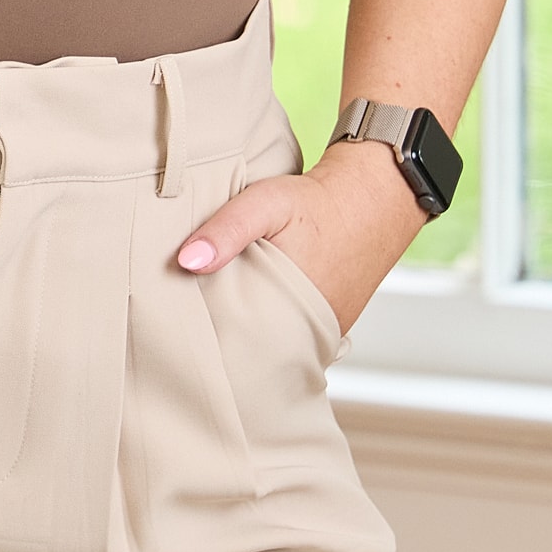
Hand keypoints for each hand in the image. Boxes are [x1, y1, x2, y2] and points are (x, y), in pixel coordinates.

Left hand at [175, 135, 427, 335]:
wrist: (370, 201)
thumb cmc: (317, 204)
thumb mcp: (266, 203)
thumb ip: (227, 230)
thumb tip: (186, 262)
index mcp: (284, 312)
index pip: (232, 344)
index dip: (205, 333)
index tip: (181, 321)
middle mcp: (305, 334)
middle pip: (251, 349)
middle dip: (225, 337)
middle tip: (196, 318)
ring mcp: (321, 335)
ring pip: (272, 346)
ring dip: (250, 333)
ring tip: (223, 313)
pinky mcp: (329, 329)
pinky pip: (292, 338)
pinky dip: (274, 327)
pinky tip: (257, 308)